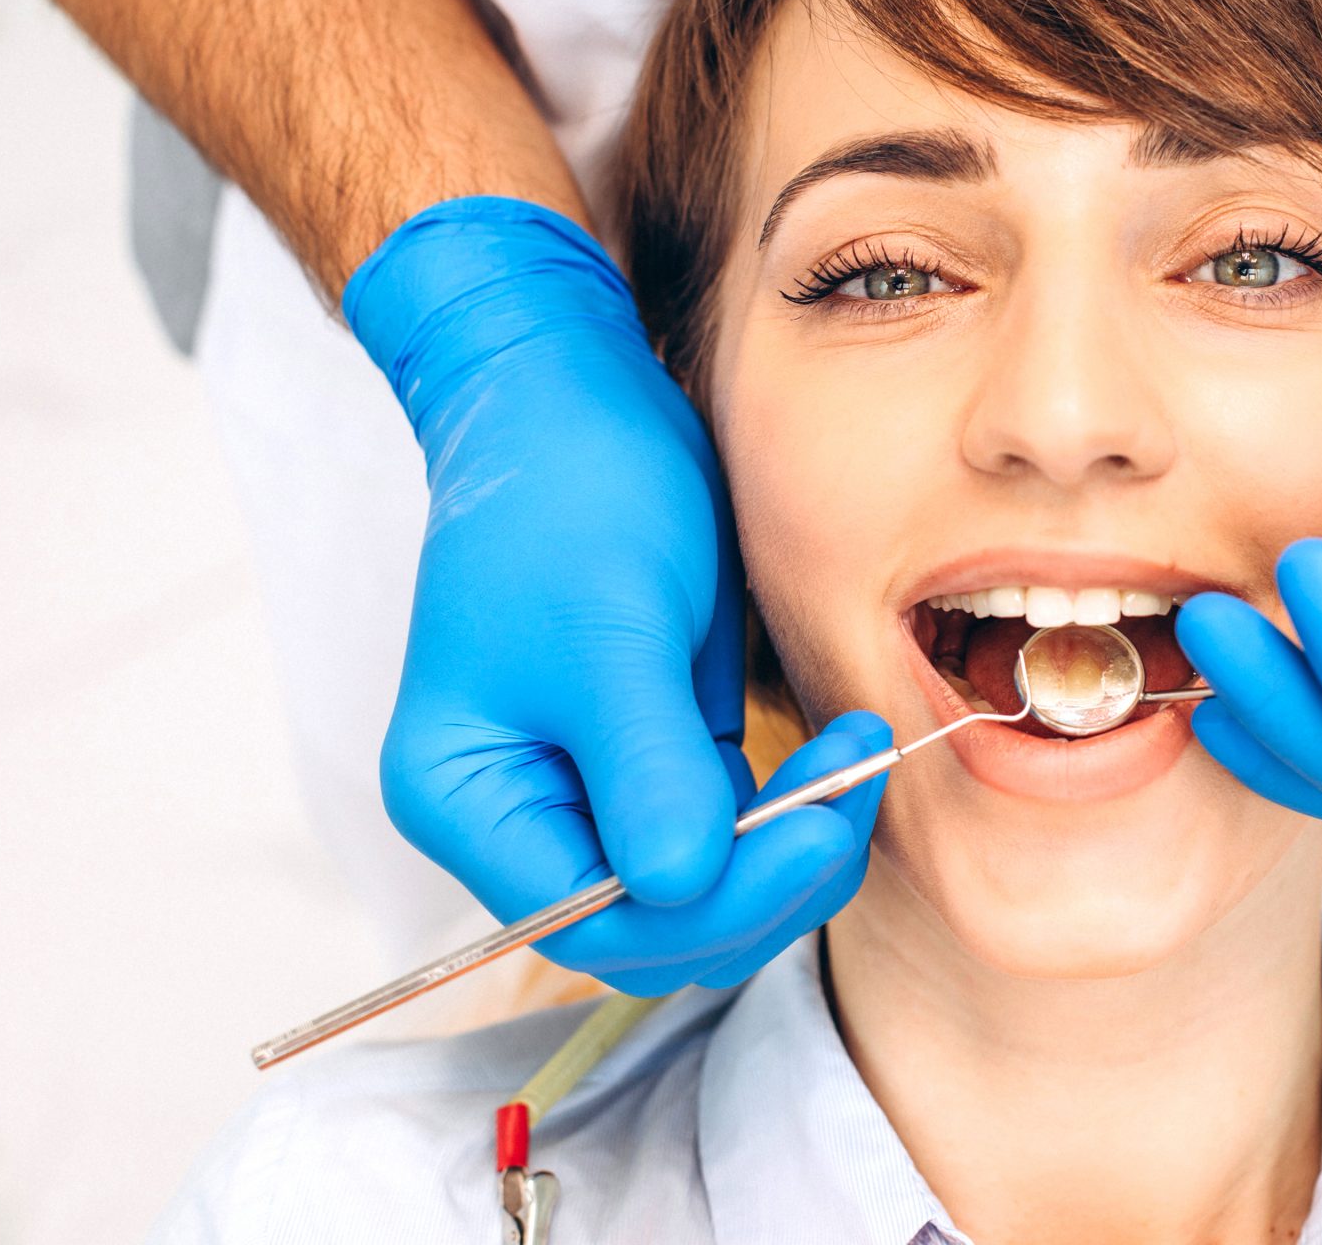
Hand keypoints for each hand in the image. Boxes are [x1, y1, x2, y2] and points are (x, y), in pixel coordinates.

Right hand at [346, 197, 882, 990]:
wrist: (569, 394)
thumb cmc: (569, 493)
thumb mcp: (611, 629)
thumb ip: (647, 767)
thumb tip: (686, 885)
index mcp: (466, 797)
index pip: (591, 921)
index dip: (712, 904)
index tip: (815, 834)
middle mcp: (514, 814)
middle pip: (647, 926)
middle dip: (760, 883)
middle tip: (850, 797)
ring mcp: (580, 790)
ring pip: (698, 891)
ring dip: (787, 849)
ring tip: (856, 760)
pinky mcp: (644, 759)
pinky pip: (721, 832)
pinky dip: (785, 814)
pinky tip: (838, 756)